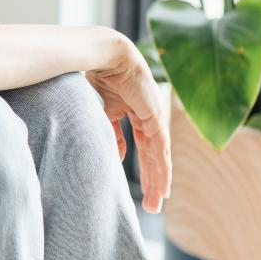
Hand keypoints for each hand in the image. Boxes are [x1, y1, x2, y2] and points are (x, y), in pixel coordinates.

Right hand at [85, 32, 171, 214]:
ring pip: (158, 157)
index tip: (137, 183)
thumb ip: (109, 131)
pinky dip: (162, 170)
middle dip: (150, 180)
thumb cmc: (98, 72)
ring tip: (155, 204)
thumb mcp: (102, 108)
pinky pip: (159, 151)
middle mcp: (148, 115)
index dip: (140, 163)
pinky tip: (162, 187)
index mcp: (134, 109)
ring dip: (157, 181)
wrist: (106, 55)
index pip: (140, 143)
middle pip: (151, 155)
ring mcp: (154, 118)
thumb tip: (114, 156)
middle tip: (150, 204)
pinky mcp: (155, 119)